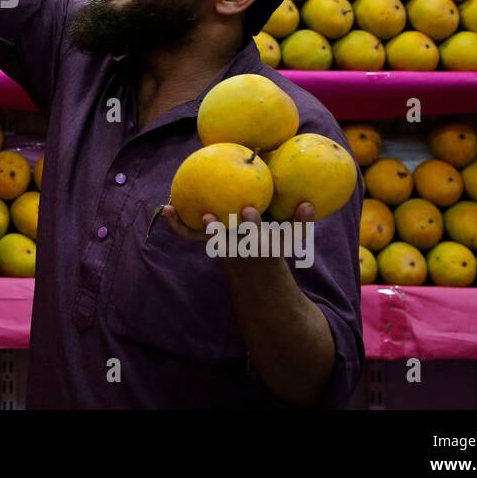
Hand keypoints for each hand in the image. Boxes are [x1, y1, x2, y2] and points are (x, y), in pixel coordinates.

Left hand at [154, 202, 315, 243]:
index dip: (250, 224)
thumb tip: (309, 202)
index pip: (254, 236)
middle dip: (217, 229)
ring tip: (169, 209)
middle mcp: (236, 246)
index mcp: (256, 246)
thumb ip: (301, 222)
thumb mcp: (291, 240)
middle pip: (223, 239)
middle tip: (206, 215)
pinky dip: (178, 225)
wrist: (255, 275)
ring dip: (185, 226)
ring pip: (201, 237)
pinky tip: (166, 208)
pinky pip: (191, 234)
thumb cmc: (275, 249)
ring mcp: (221, 244)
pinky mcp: (210, 242)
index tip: (247, 210)